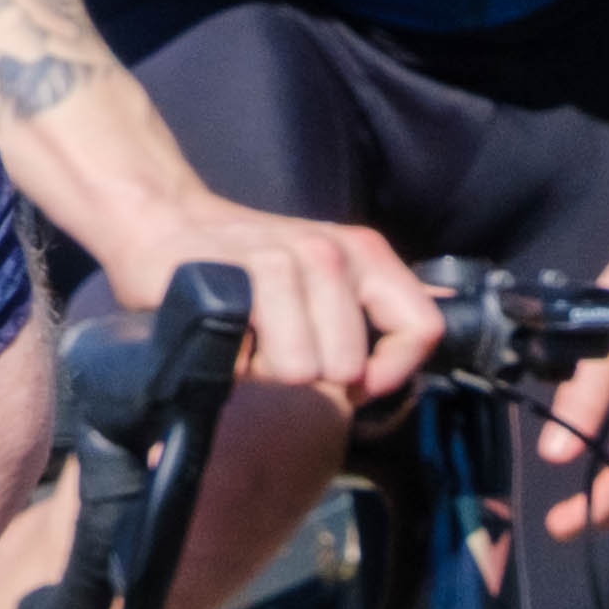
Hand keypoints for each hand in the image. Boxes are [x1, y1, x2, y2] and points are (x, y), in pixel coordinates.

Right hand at [75, 177, 441, 409]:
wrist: (165, 223)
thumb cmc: (247, 265)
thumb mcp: (327, 278)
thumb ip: (380, 302)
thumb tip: (442, 316)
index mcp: (366, 254)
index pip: (423, 328)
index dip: (393, 373)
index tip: (356, 384)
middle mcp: (331, 253)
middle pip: (351, 364)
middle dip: (313, 374)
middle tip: (278, 343)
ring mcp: (282, 261)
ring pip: (304, 368)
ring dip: (269, 366)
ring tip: (251, 335)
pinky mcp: (233, 278)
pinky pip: (255, 357)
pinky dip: (238, 361)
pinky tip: (228, 335)